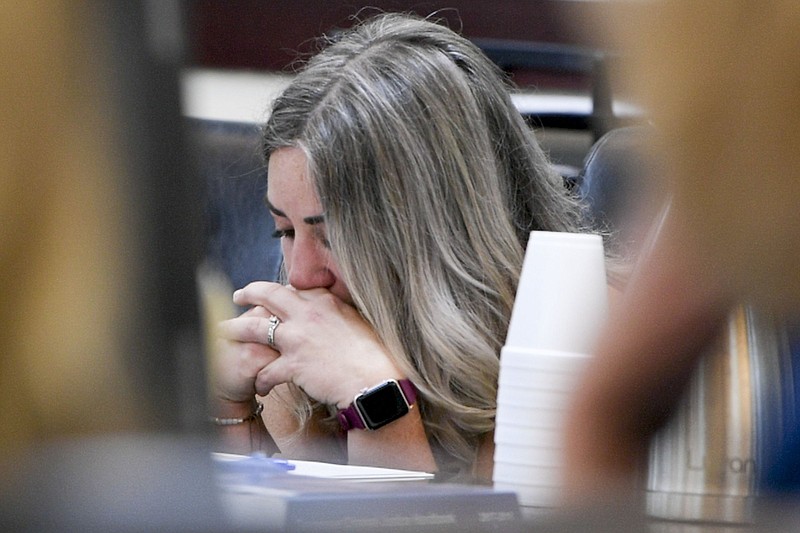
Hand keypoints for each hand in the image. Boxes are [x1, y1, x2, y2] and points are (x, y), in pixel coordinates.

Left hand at [223, 281, 402, 407]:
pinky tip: (258, 385)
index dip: (278, 291)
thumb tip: (334, 311)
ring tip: (224, 332)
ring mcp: (298, 338)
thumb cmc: (374, 354)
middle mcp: (307, 314)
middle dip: (248, 293)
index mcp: (324, 302)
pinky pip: (266, 370)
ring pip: (254, 328)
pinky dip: (260, 379)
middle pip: (268, 295)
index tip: (272, 294)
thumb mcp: (357, 321)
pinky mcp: (293, 364)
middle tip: (238, 295)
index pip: (293, 289)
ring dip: (235, 329)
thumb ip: (339, 313)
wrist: (376, 379)